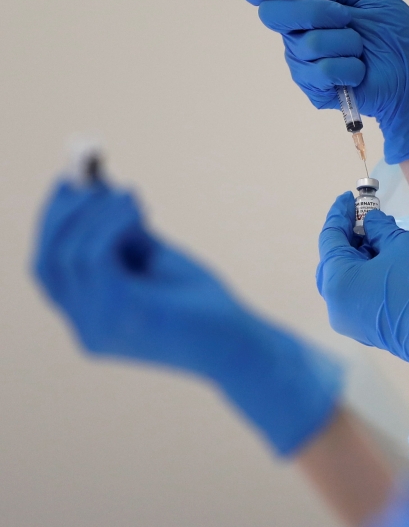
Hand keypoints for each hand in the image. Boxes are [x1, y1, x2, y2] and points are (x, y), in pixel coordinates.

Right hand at [33, 181, 342, 454]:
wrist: (241, 346)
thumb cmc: (204, 305)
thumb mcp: (156, 262)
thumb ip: (123, 235)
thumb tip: (99, 190)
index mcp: (91, 320)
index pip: (48, 271)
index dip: (51, 225)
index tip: (68, 185)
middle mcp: (87, 329)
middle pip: (48, 263)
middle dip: (64, 214)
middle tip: (88, 181)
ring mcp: (102, 326)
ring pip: (71, 255)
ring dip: (96, 214)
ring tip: (131, 196)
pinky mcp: (126, 313)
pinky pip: (97, 257)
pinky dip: (110, 223)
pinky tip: (137, 208)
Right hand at [243, 0, 408, 163]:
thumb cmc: (394, 31)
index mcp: (306, 1)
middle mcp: (296, 29)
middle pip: (273, 13)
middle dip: (315, 12)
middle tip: (346, 19)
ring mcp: (301, 60)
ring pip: (307, 43)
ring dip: (346, 43)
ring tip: (361, 49)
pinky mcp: (312, 87)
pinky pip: (321, 71)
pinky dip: (350, 67)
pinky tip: (360, 70)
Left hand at [316, 192, 408, 373]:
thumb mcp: (403, 245)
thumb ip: (380, 229)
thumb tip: (370, 222)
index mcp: (337, 282)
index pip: (330, 239)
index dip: (339, 214)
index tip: (350, 197)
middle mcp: (336, 305)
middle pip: (333, 262)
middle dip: (348, 236)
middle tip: (365, 216)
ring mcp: (351, 321)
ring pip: (346, 279)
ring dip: (359, 255)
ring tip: (379, 235)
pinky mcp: (367, 329)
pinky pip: (358, 294)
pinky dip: (366, 274)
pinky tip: (384, 259)